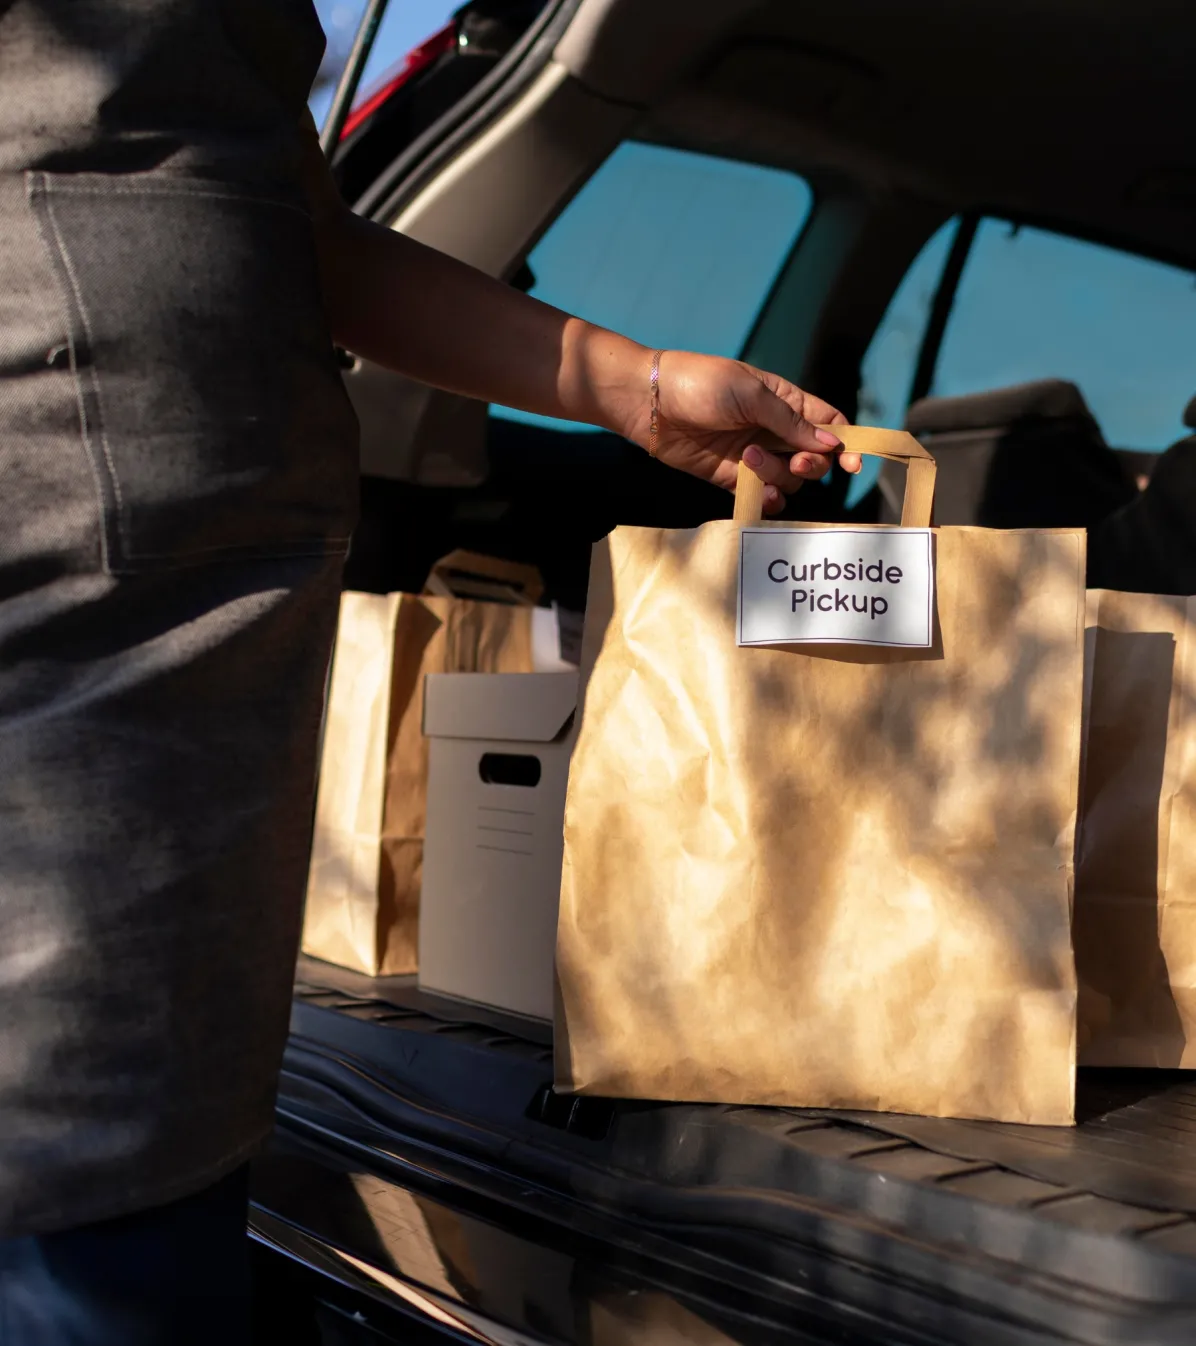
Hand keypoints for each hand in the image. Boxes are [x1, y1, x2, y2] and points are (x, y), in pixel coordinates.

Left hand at [621, 350, 858, 515]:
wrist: (650, 402)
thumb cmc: (701, 384)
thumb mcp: (752, 394)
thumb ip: (790, 422)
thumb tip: (830, 443)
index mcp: (784, 401)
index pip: (828, 423)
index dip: (845, 443)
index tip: (852, 462)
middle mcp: (773, 430)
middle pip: (813, 457)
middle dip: (810, 464)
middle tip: (795, 463)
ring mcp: (752, 455)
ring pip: (787, 479)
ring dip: (777, 475)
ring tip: (747, 459)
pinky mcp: (729, 477)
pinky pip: (761, 494)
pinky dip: (766, 497)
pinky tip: (758, 491)